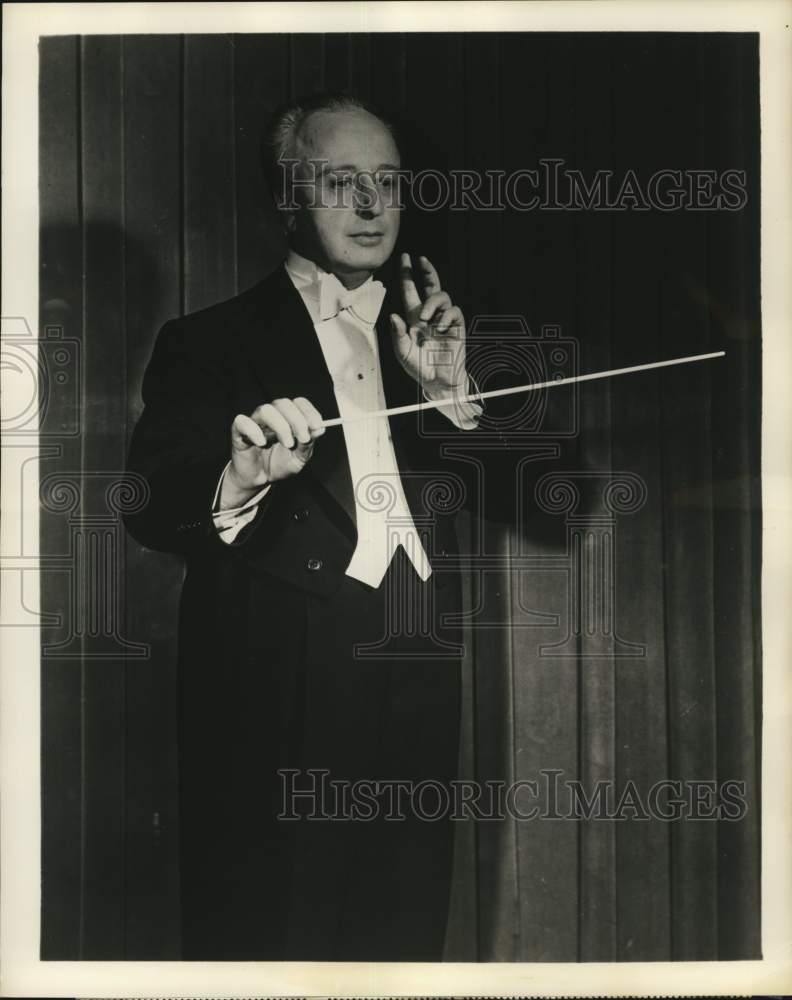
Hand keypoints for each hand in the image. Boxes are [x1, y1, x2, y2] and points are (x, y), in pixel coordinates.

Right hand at [222, 397, 324, 507]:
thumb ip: (308, 444)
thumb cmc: (280, 464)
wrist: (260, 479)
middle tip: (304, 438)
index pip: (298, 403)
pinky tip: (262, 443)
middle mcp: (272, 416)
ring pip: (265, 410)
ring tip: (287, 444)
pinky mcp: (239, 432)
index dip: (309, 411)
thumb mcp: (299, 458)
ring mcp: (255, 422)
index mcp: (288, 417)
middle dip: (297, 420)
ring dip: (280, 425)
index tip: (318, 426)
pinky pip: (242, 422)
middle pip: (283, 403)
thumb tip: (320, 429)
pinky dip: (253, 431)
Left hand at [390, 253, 466, 398]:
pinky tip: (440, 329)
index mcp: (414, 318)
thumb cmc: (419, 368)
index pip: (411, 291)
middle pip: (431, 285)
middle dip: (426, 271)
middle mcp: (430, 315)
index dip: (407, 275)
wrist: (438, 381)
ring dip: (432, 303)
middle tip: (421, 260)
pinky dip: (446, 317)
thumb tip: (393, 315)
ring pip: (442, 296)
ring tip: (426, 319)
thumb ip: (397, 335)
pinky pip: (454, 311)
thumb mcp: (403, 353)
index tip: (405, 258)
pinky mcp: (457, 327)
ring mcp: (444, 320)